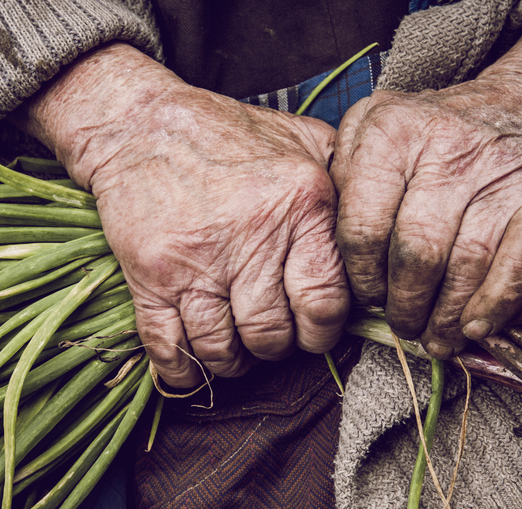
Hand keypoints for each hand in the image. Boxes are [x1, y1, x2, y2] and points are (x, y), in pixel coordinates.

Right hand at [17, 43, 348, 387]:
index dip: (322, 330)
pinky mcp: (151, 278)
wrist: (140, 125)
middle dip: (275, 348)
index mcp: (302, 205)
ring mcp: (197, 263)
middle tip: (271, 335)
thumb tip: (381, 224)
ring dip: (231, 360)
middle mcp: (253, 237)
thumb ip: (347, 177)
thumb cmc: (227, 136)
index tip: (313, 326)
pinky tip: (193, 363)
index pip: (326, 303)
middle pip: (273, 336)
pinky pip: (170, 349)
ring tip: (234, 344)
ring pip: (223, 350)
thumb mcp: (302, 139)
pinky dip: (183, 370)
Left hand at [331, 20, 521, 357]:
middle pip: (415, 253)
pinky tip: (475, 328)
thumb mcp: (372, 127)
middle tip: (403, 325)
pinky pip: (517, 261)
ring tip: (436, 338)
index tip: (368, 298)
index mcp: (391, 132)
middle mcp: (445, 147)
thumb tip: (328, 246)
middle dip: (406, 305)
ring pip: (465, 264)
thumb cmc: (433, 129)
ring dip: (447, 316)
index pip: (363, 228)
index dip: (362, 278)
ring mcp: (498, 171)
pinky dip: (495, 304)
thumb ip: (342, 176)